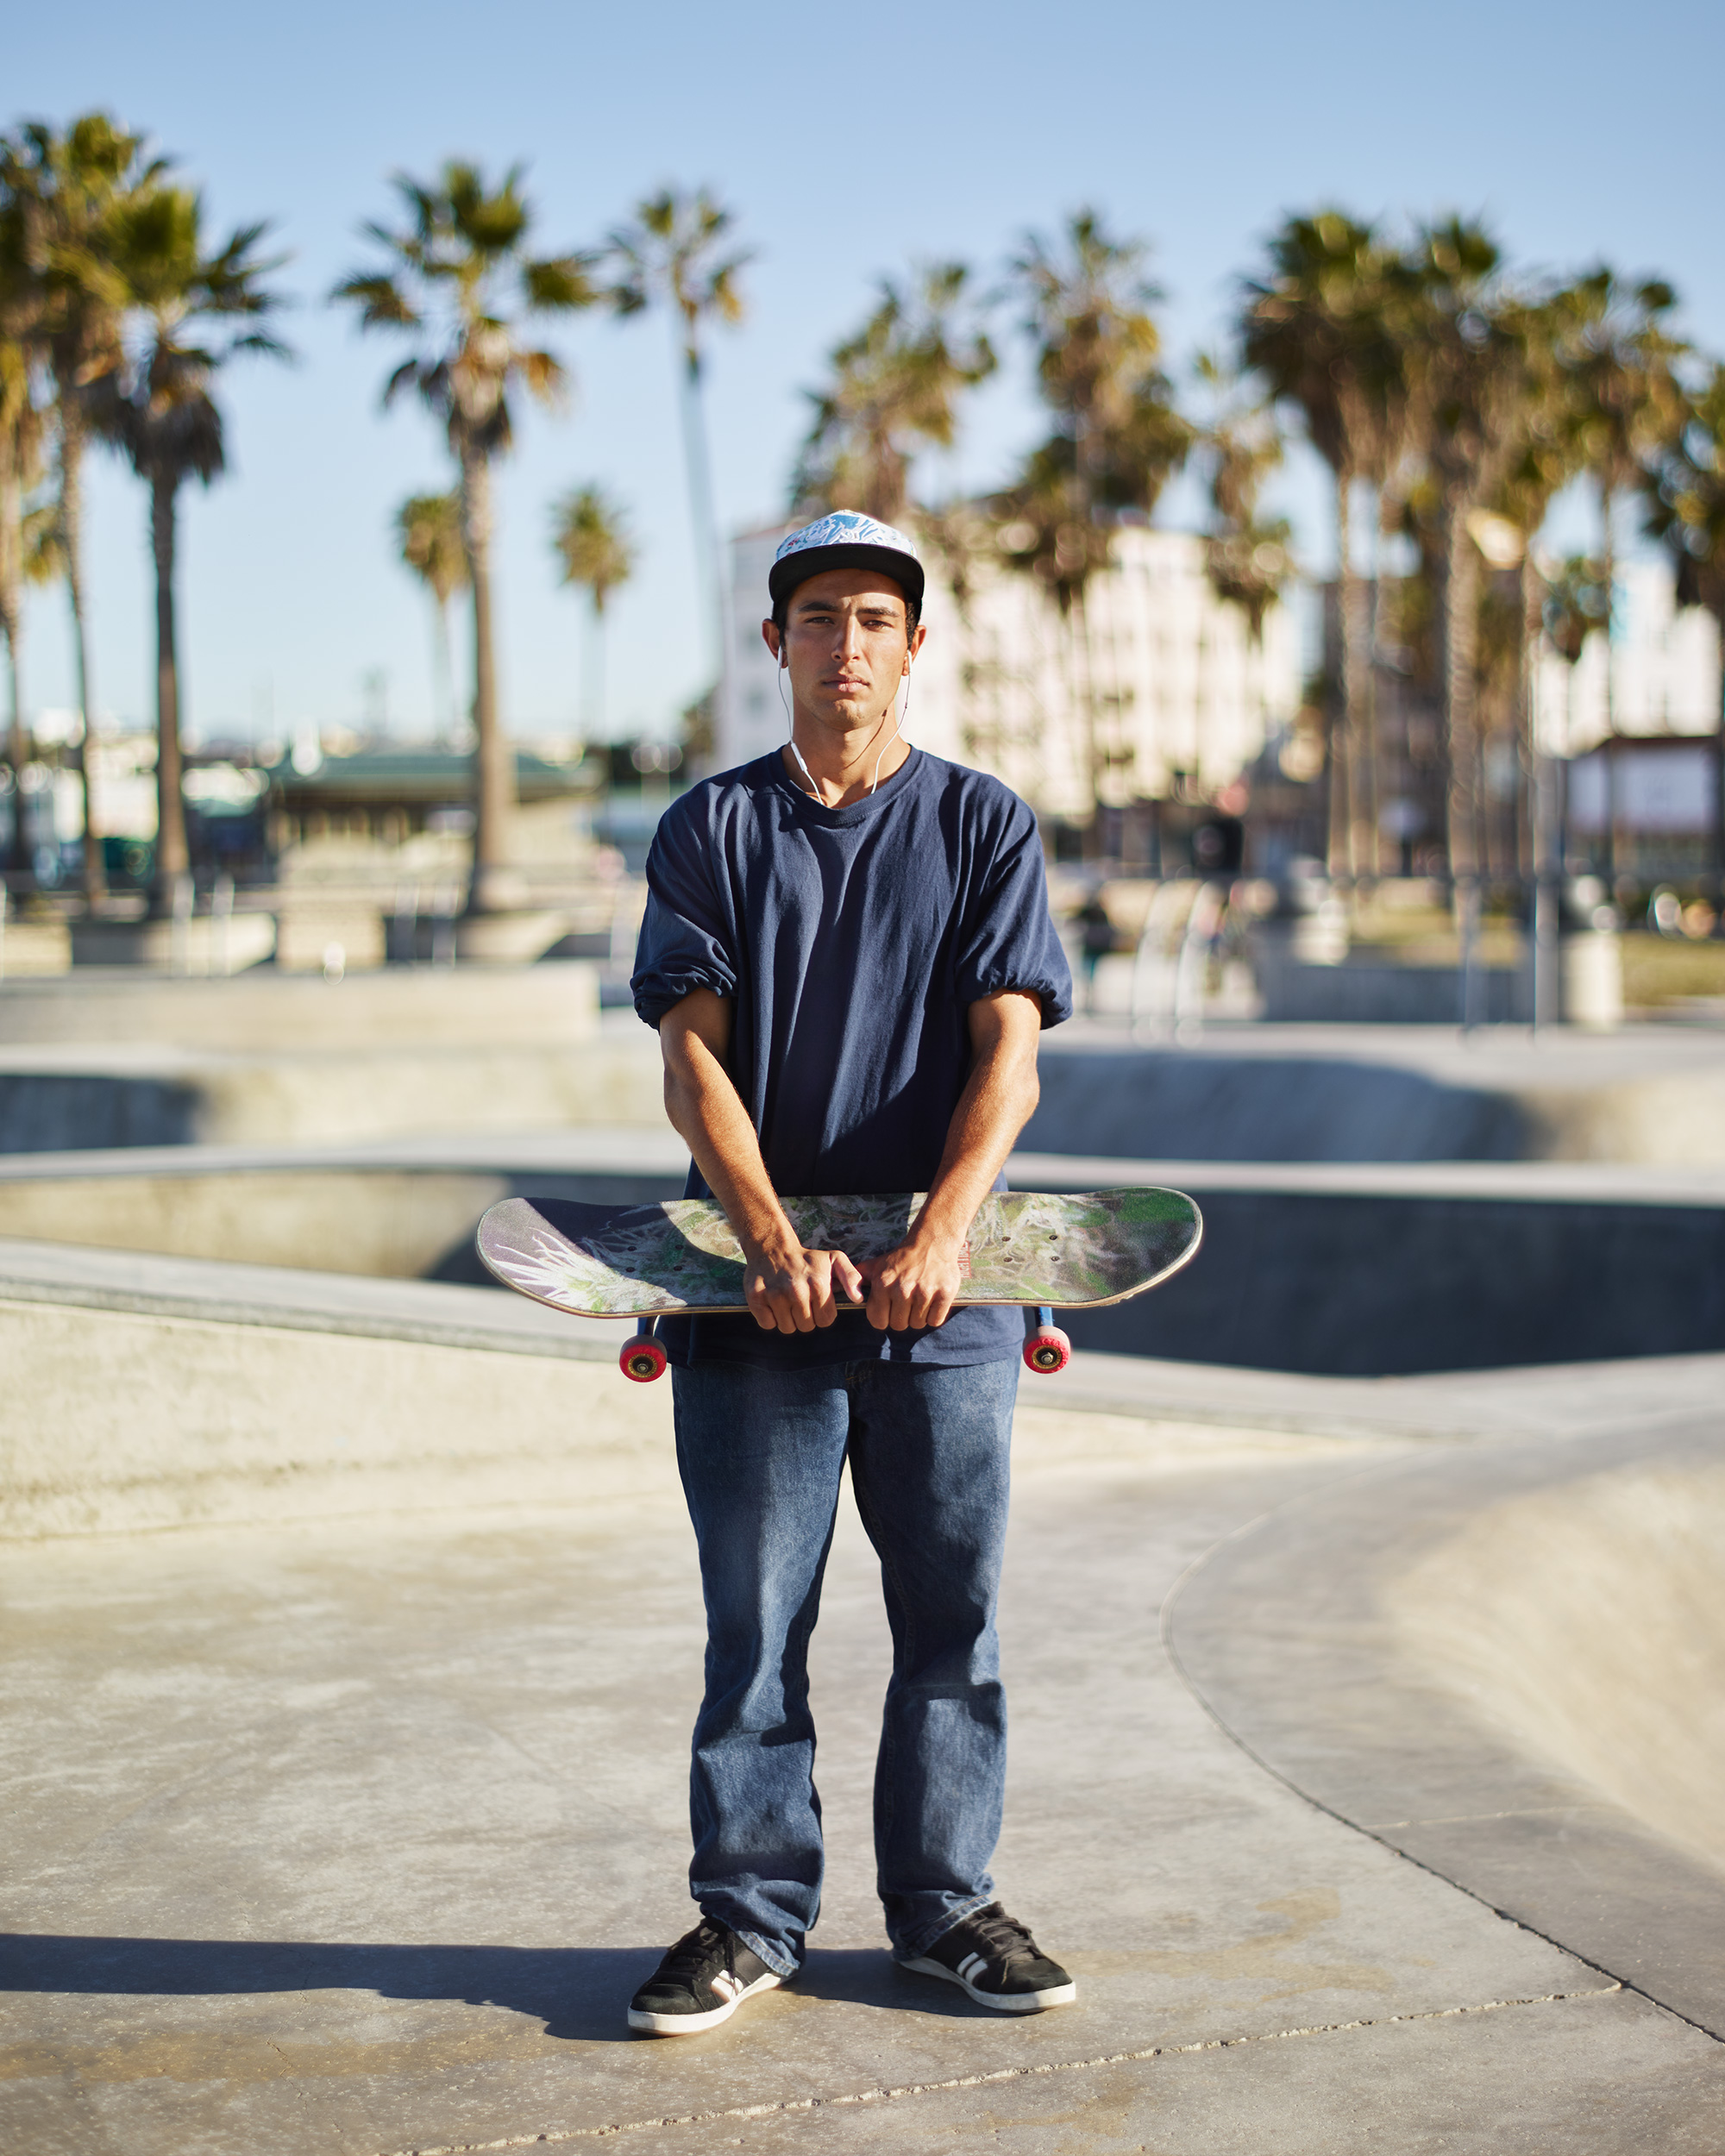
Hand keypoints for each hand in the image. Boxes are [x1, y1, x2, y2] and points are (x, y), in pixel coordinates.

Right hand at [744, 1237, 866, 1333]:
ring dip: (788, 1319)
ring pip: (787, 1328)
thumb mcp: (834, 1259)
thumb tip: (858, 1298)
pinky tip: (773, 1303)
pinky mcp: (756, 1297)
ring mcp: (775, 1295)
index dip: (822, 1314)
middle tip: (800, 1300)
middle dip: (805, 1317)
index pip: (825, 1321)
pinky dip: (770, 1318)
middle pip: (806, 1327)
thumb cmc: (806, 1258)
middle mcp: (796, 1291)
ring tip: (787, 1300)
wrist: (772, 1247)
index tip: (816, 1302)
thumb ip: (851, 1277)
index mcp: (818, 1285)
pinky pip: (767, 1324)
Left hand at [859, 1233, 967, 1331]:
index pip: (878, 1321)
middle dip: (901, 1318)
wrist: (932, 1242)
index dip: (883, 1318)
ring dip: (918, 1316)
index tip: (889, 1310)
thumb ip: (859, 1278)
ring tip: (919, 1300)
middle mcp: (903, 1289)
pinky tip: (931, 1301)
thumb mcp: (877, 1264)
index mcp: (883, 1284)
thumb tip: (843, 1288)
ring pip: (917, 1324)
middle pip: (899, 1325)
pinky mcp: (944, 1294)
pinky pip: (935, 1320)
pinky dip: (933, 1315)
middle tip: (906, 1304)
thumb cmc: (902, 1257)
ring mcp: (925, 1292)